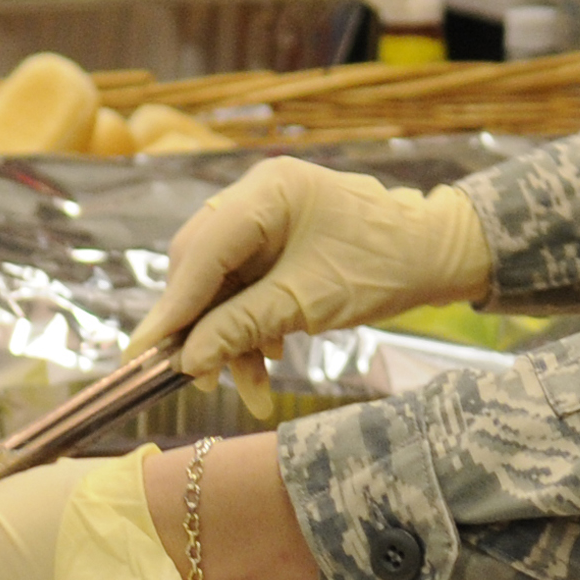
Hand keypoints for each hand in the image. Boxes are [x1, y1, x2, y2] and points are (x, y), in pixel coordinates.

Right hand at [129, 156, 494, 397]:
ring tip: (250, 388)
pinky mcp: (277, 244)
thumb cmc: (382, 267)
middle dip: (202, 329)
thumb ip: (241, 326)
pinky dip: (251, 326)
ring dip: (231, 338)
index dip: (171, 308)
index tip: (142, 353)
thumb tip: (186, 359)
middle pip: (202, 268)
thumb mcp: (306, 303)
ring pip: (222, 285)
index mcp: (266, 191)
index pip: (201, 253)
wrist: (438, 258)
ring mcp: (266, 219)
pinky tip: (271, 357)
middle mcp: (257, 197)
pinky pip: (245, 287)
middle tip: (198, 378)